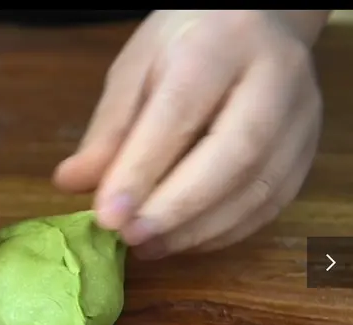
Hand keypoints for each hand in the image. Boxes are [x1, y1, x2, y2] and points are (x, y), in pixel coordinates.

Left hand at [53, 10, 325, 258]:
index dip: (142, 170)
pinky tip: (182, 240)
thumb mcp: (135, 69)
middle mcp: (275, 77)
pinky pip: (271, 203)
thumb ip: (109, 127)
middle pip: (235, 153)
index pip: (180, 113)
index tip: (107, 215)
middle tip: (130, 237)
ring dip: (198, 228)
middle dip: (177, 207)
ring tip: (147, 246)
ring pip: (259, 186)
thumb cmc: (186, 44)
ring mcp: (300, 116)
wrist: (258, 23)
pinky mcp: (307, 150)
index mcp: (221, 44)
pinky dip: (223, 231)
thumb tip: (71, 182)